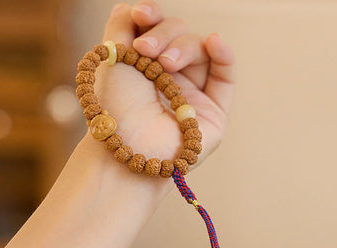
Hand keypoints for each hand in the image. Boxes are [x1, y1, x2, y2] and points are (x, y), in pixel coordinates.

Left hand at [80, 0, 235, 175]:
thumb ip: (123, 23)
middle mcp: (169, 80)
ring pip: (200, 50)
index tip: (140, 15)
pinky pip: (225, 76)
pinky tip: (215, 42)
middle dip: (164, 36)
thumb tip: (134, 8)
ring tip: (165, 64)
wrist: (129, 145)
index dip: (152, 18)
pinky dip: (224, 55)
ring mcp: (192, 95)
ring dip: (184, 47)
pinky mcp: (213, 111)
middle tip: (145, 52)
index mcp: (145, 68)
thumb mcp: (112, 55)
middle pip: (179, 36)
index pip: (157, 31)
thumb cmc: (115, 104)